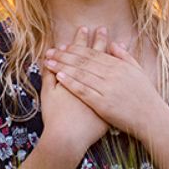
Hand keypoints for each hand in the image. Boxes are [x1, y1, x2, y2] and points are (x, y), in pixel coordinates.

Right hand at [41, 27, 107, 160]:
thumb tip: (47, 61)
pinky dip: (119, 73)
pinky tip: (122, 64)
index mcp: (77, 78)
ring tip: (112, 40)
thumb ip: (49, 76)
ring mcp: (104, 93)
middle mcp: (93, 84)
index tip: (83, 29)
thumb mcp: (49, 94)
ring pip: (109, 69)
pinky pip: (117, 86)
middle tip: (101, 28)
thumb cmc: (55, 117)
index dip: (80, 41)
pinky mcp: (111, 103)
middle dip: (98, 42)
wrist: (68, 139)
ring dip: (110, 54)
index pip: (80, 55)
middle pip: (97, 58)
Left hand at [44, 29, 162, 137]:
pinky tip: (59, 76)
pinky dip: (70, 82)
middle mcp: (112, 74)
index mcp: (119, 66)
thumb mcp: (137, 71)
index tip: (63, 46)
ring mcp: (107, 89)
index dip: (76, 49)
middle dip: (64, 55)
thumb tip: (114, 43)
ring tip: (49, 61)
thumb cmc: (145, 96)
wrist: (152, 119)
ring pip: (81, 74)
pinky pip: (83, 91)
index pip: (93, 54)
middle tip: (50, 51)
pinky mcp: (102, 104)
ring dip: (63, 66)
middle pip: (83, 61)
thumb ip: (125, 56)